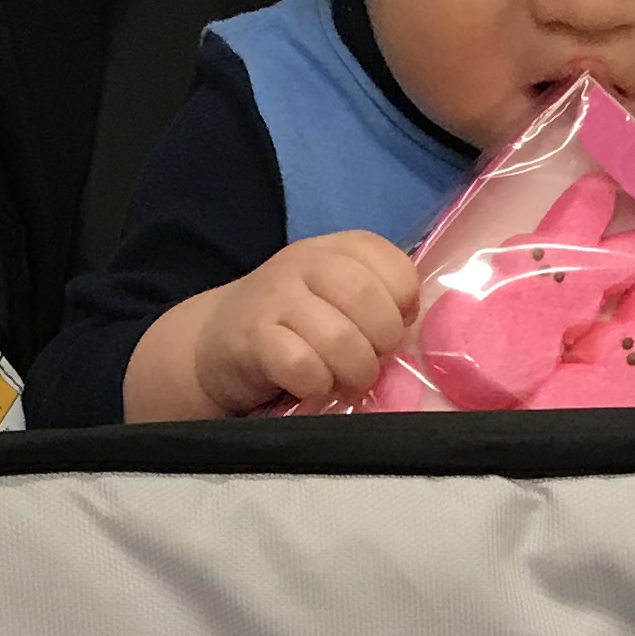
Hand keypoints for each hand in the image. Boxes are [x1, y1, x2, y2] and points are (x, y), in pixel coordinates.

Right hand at [125, 232, 421, 417]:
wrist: (215, 343)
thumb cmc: (293, 326)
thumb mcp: (335, 298)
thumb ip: (378, 301)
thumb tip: (419, 332)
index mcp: (336, 249)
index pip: (395, 266)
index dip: (404, 306)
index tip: (394, 328)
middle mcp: (305, 262)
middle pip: (370, 301)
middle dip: (382, 344)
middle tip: (371, 361)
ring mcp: (275, 298)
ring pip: (341, 339)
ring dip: (354, 372)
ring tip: (345, 381)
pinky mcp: (252, 338)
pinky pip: (304, 366)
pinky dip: (317, 385)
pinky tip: (312, 386)